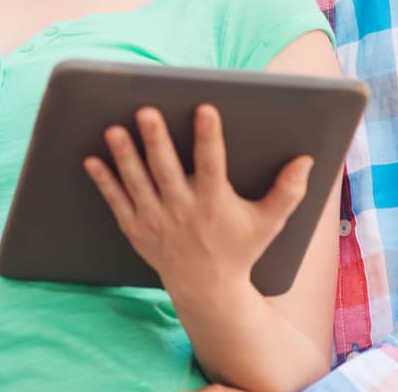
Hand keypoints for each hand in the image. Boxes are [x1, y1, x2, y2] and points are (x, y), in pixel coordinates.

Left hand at [84, 104, 312, 303]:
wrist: (206, 289)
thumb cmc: (240, 248)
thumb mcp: (269, 223)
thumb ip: (288, 192)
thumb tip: (306, 160)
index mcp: (214, 204)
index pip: (212, 164)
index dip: (209, 136)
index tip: (204, 107)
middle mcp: (182, 211)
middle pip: (166, 171)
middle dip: (156, 141)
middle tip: (145, 110)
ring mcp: (156, 221)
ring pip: (137, 183)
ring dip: (124, 156)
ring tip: (113, 128)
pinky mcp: (136, 228)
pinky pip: (116, 202)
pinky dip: (103, 181)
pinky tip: (91, 159)